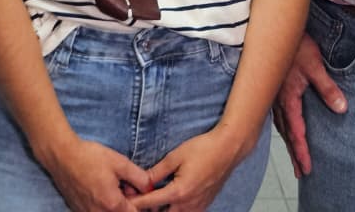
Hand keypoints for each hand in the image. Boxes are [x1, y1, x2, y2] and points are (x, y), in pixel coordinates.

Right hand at [40, 136, 151, 211]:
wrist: (62, 155)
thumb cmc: (90, 157)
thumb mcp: (120, 162)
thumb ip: (139, 177)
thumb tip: (150, 187)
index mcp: (112, 204)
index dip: (142, 203)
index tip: (138, 190)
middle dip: (128, 204)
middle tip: (126, 186)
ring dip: (115, 205)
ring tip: (112, 186)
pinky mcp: (78, 210)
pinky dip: (102, 205)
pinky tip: (100, 188)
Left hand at [131, 128, 247, 211]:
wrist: (228, 149)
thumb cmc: (203, 149)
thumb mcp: (176, 156)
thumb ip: (158, 171)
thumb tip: (143, 180)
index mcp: (179, 192)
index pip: (151, 202)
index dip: (136, 201)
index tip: (126, 199)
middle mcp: (188, 204)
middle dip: (149, 210)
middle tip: (138, 201)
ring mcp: (197, 207)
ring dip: (162, 210)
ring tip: (153, 200)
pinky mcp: (203, 205)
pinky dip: (174, 210)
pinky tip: (169, 200)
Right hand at [271, 32, 343, 177]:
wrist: (275, 27)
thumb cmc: (294, 44)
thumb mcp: (313, 65)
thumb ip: (327, 88)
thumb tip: (342, 108)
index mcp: (287, 98)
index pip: (296, 132)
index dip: (302, 151)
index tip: (307, 168)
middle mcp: (277, 101)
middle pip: (286, 134)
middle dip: (294, 153)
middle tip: (301, 172)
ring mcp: (272, 95)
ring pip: (280, 125)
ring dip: (288, 142)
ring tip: (294, 156)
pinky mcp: (272, 88)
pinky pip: (276, 114)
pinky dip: (282, 127)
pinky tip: (284, 127)